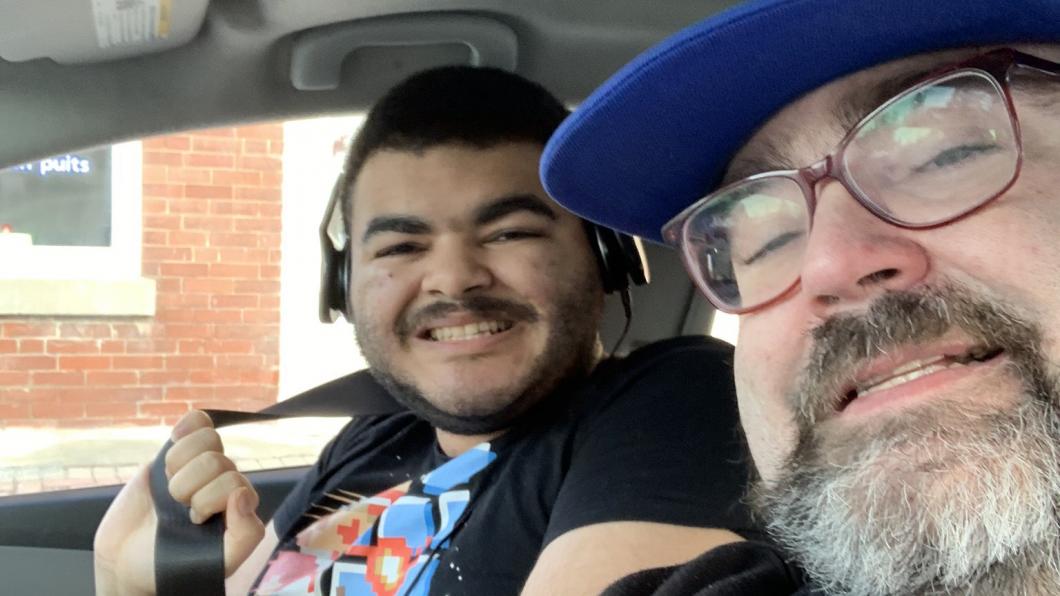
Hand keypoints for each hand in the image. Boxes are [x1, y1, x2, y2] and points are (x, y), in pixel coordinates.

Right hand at [94, 410, 265, 595]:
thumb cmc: (174, 564)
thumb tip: (242, 494)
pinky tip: (175, 443)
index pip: (234, 481)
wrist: (125, 560)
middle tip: (179, 507)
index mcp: (240, 503)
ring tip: (170, 487)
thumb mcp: (220, 561)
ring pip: (207, 438)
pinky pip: (196, 422)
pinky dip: (186, 429)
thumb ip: (245, 534)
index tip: (195, 520)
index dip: (209, 499)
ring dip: (180, 464)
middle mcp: (223, 480)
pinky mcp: (176, 453)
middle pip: (215, 460)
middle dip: (189, 487)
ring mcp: (200, 464)